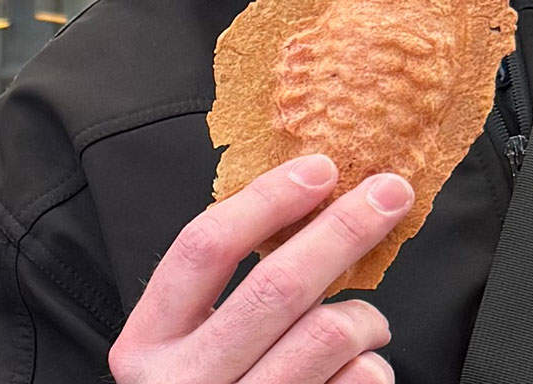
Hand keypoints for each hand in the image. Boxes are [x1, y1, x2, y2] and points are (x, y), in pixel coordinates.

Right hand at [107, 155, 413, 383]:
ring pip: (327, 335)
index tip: (317, 169)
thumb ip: (216, 299)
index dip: (265, 202)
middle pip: (276, 285)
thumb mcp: (181, 354)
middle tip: (387, 195)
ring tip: (367, 324)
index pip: (202, 250)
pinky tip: (359, 375)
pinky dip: (373, 371)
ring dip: (366, 318)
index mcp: (146, 347)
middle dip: (342, 229)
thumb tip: (297, 208)